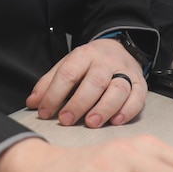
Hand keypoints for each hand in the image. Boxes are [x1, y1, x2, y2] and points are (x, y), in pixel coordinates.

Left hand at [26, 38, 144, 127]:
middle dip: (79, 103)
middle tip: (67, 120)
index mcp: (84, 55)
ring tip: (91, 123)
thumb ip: (49, 83)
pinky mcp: (140, 83)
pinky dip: (127, 110)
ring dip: (104, 108)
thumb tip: (32, 103)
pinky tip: (116, 121)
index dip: (54, 94)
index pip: (68, 74)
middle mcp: (105, 62)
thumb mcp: (67, 65)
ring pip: (118, 89)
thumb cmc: (89, 64)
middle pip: (94, 81)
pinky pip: (138, 97)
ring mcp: (125, 72)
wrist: (119, 49)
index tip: (45, 113)